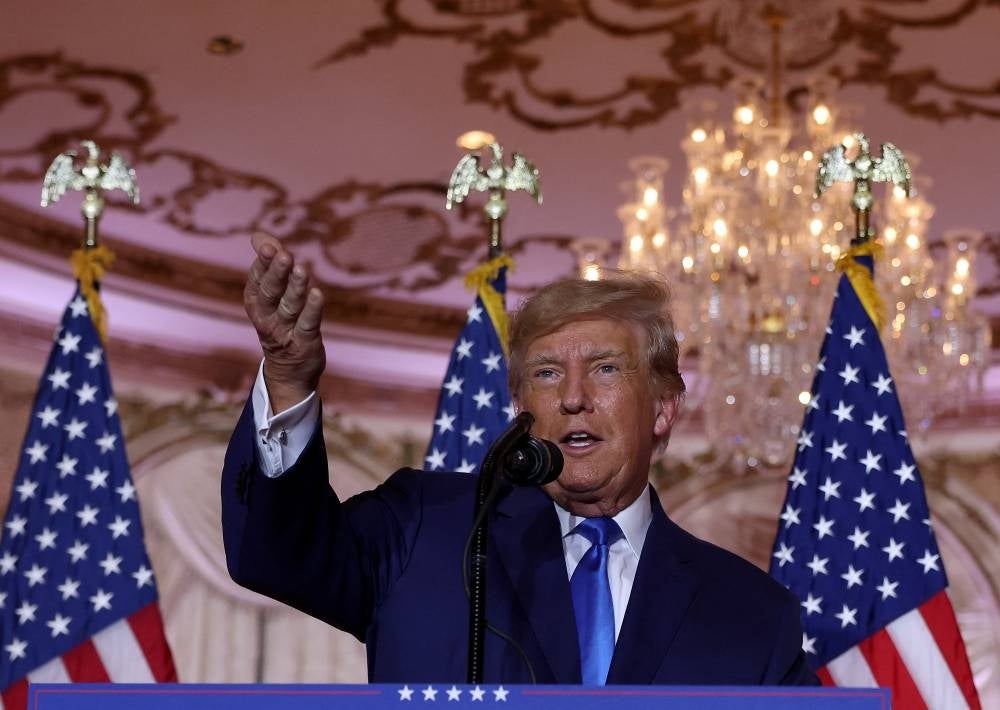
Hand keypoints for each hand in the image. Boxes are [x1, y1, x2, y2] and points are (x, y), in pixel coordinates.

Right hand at [244, 232, 325, 411]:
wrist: (288, 370)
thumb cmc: (280, 323)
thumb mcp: (270, 295)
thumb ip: (268, 265)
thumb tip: (258, 236)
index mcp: (256, 303)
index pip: (257, 280)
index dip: (263, 264)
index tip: (268, 246)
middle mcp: (267, 317)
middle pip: (270, 292)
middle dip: (276, 273)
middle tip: (283, 254)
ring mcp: (285, 330)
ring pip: (289, 306)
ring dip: (295, 287)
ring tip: (301, 269)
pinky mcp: (305, 342)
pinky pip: (308, 324)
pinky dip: (313, 309)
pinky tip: (318, 294)